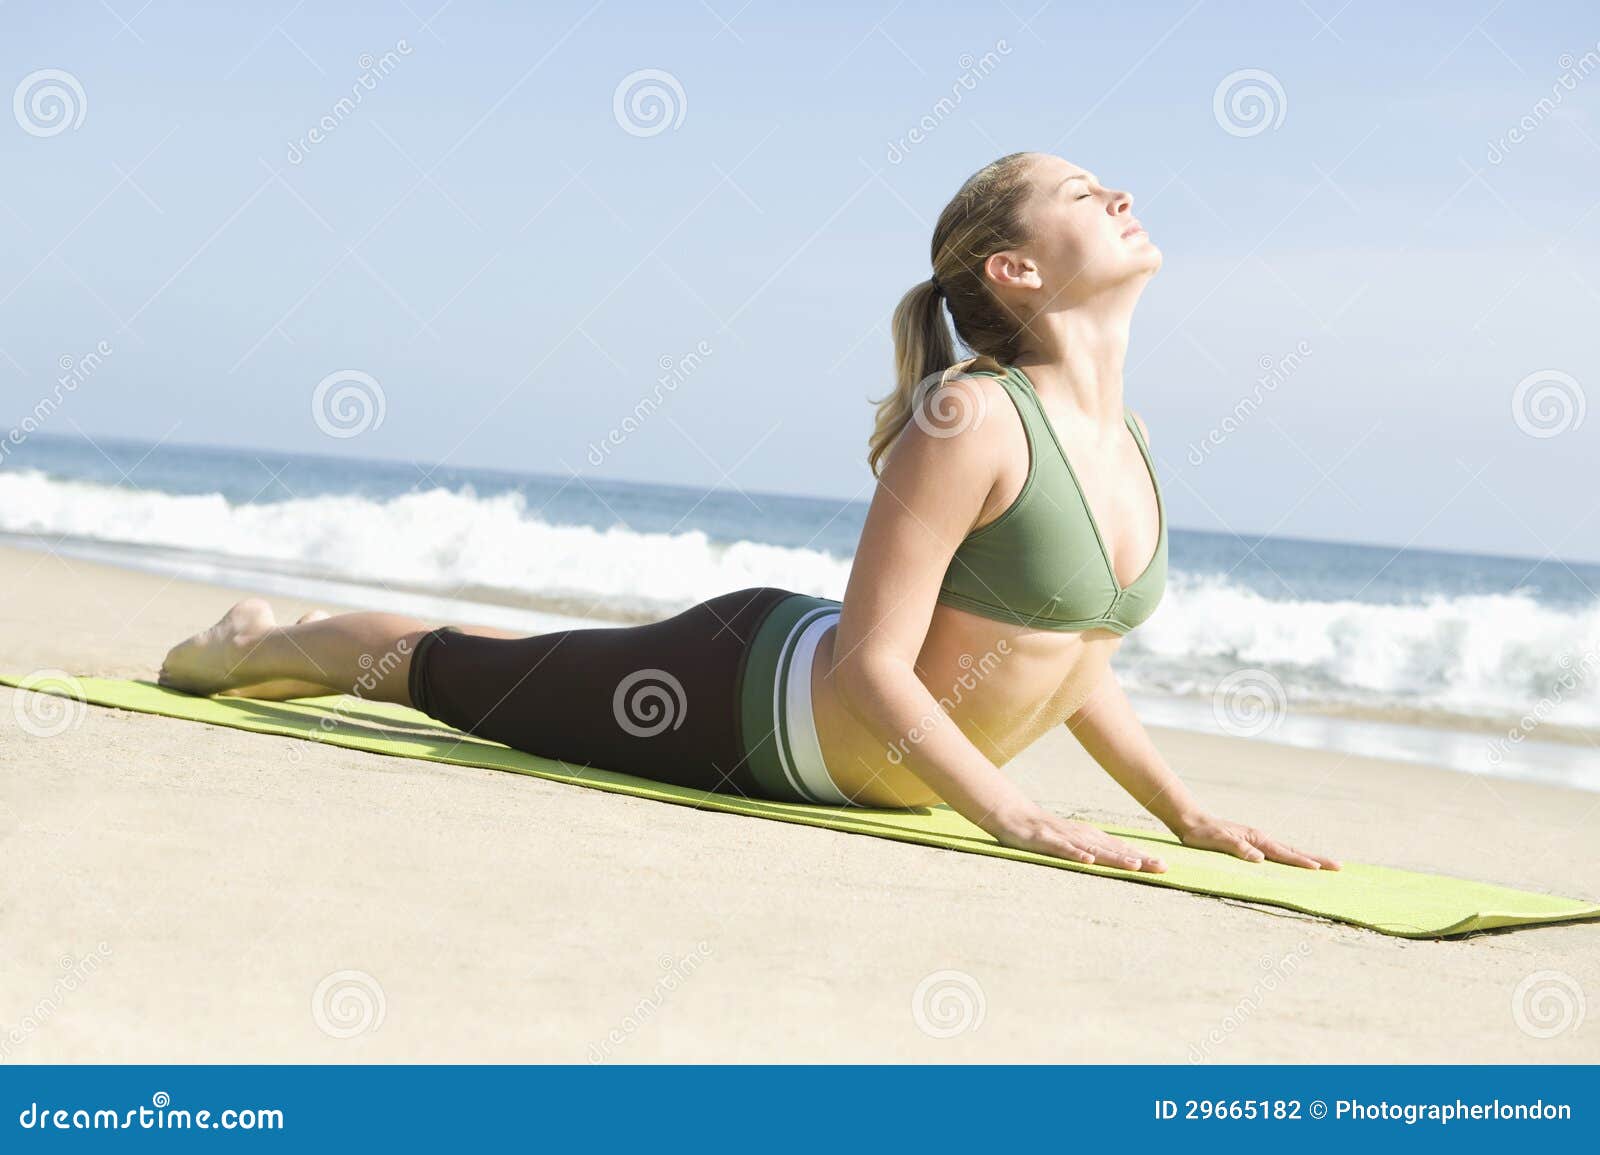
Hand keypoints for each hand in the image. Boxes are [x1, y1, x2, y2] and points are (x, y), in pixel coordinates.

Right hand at [993, 811, 1166, 872]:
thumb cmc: (1045, 831)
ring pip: (1094, 849)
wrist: (1014, 815)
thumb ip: (1094, 848)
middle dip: (1139, 859)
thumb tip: (1120, 859)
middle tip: (1162, 868)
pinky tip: (1089, 861)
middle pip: (1114, 849)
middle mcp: (1083, 836)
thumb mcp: (1073, 840)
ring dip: (1115, 858)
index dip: (1143, 857)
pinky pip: (1063, 849)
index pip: (1121, 848)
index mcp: (1091, 836)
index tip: (1165, 866)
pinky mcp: (1047, 840)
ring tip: (1135, 866)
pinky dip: (1077, 854)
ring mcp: (1065, 837)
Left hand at [1174, 814, 1340, 869]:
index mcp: (1257, 840)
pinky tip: (1295, 862)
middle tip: (1339, 866)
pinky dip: (1291, 858)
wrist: (1191, 821)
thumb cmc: (1202, 834)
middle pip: (1294, 851)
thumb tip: (1260, 859)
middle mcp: (1261, 839)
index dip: (1302, 862)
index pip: (1285, 854)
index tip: (1320, 869)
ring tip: (1325, 865)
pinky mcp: (1252, 844)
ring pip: (1288, 851)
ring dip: (1307, 858)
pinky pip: (1278, 853)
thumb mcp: (1218, 842)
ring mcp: (1258, 841)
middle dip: (1316, 859)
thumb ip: (1237, 849)